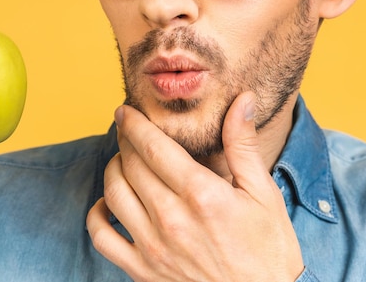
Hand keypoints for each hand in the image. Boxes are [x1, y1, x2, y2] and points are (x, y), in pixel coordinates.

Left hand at [87, 92, 303, 281]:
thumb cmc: (268, 251)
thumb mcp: (263, 195)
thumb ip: (243, 146)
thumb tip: (241, 101)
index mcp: (201, 195)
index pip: (154, 147)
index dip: (134, 124)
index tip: (125, 111)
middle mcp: (172, 219)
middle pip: (131, 165)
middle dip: (124, 141)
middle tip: (126, 130)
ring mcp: (154, 247)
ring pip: (114, 193)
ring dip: (112, 170)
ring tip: (122, 161)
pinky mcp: (143, 271)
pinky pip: (102, 238)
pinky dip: (97, 215)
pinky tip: (109, 203)